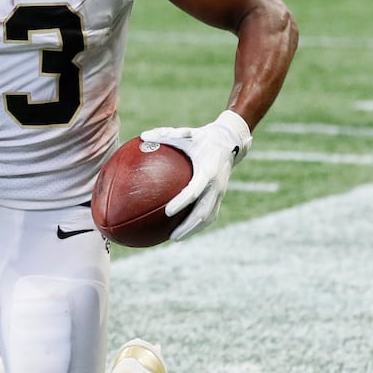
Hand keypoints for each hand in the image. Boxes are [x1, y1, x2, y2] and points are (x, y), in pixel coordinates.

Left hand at [138, 109, 251, 240]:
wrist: (230, 140)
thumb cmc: (203, 137)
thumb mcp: (186, 134)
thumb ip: (165, 135)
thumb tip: (142, 136)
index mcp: (208, 171)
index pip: (195, 190)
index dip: (182, 202)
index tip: (168, 211)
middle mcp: (216, 185)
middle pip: (204, 212)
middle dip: (188, 226)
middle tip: (172, 236)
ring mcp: (220, 192)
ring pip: (208, 217)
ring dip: (193, 229)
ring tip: (175, 237)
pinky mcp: (220, 195)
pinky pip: (210, 214)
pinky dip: (197, 224)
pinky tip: (183, 229)